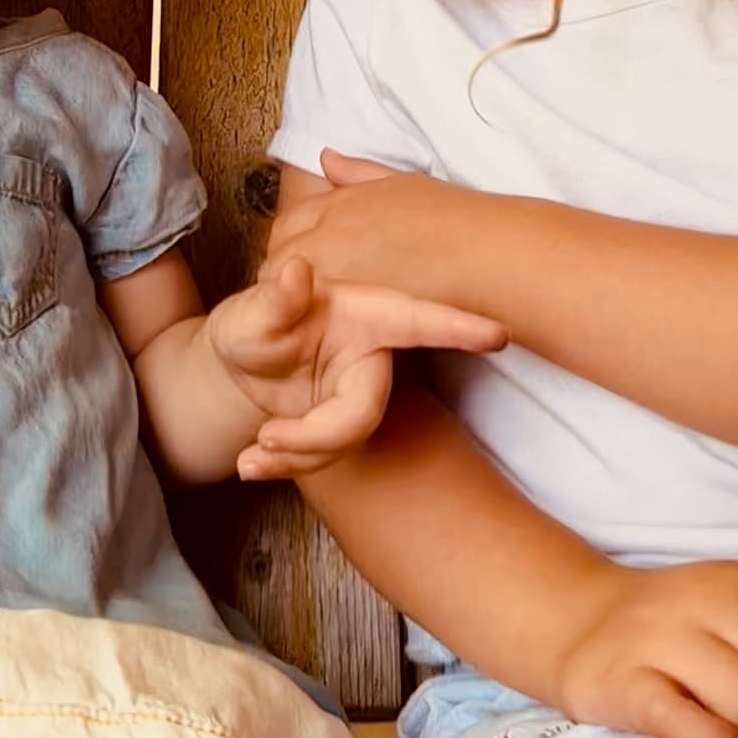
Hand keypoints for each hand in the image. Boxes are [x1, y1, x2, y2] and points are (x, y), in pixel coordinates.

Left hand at [207, 255, 505, 480]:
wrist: (238, 366)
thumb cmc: (253, 323)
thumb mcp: (250, 312)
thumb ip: (273, 300)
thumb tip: (296, 270)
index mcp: (362, 315)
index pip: (415, 320)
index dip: (457, 327)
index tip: (499, 333)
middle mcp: (369, 356)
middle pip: (365, 412)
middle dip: (316, 437)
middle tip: (265, 438)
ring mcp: (359, 394)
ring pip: (345, 443)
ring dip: (296, 458)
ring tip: (249, 457)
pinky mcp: (342, 426)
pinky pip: (327, 458)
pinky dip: (287, 467)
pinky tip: (252, 462)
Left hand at [267, 153, 496, 299]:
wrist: (485, 256)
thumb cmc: (455, 220)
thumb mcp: (402, 183)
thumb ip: (357, 173)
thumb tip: (325, 157)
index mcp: (341, 201)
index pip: (292, 220)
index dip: (297, 239)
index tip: (310, 255)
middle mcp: (328, 232)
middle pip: (280, 251)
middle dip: (286, 265)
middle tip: (308, 285)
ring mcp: (334, 270)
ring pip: (286, 282)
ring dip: (294, 292)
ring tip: (316, 307)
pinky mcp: (345, 306)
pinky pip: (309, 309)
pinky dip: (310, 314)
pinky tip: (330, 323)